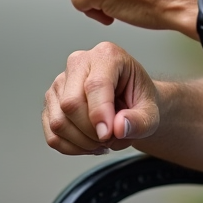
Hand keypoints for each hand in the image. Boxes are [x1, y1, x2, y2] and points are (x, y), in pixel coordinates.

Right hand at [43, 42, 160, 154]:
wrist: (131, 103)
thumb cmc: (139, 101)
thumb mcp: (151, 113)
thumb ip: (140, 121)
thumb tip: (119, 128)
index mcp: (107, 55)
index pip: (95, 85)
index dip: (100, 114)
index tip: (108, 135)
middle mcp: (79, 62)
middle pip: (71, 103)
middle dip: (91, 131)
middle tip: (111, 138)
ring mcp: (61, 82)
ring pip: (59, 121)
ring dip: (82, 142)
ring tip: (103, 141)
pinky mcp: (51, 102)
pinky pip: (52, 134)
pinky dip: (71, 147)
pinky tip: (89, 144)